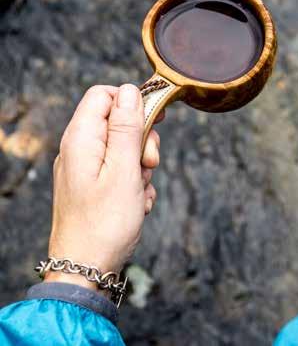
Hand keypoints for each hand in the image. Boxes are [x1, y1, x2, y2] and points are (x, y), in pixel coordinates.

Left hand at [44, 84, 160, 291]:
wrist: (86, 268)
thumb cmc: (105, 223)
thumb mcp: (124, 170)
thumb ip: (127, 127)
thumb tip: (129, 90)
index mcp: (82, 138)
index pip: (105, 95)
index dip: (133, 101)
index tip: (156, 120)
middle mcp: (80, 148)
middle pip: (119, 121)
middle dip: (142, 140)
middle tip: (149, 164)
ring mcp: (86, 167)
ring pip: (125, 148)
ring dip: (142, 166)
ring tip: (140, 191)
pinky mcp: (93, 185)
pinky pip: (121, 171)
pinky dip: (135, 183)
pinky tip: (137, 203)